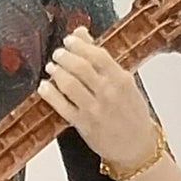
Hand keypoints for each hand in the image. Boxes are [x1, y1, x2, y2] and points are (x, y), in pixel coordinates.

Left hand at [37, 28, 159, 170]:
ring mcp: (95, 109)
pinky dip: (50, 94)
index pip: (98, 55)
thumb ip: (102, 59)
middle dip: (64, 57)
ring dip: (56, 73)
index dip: (79, 45)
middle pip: (80, 67)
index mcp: (121, 79)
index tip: (69, 40)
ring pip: (69, 85)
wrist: (136, 146)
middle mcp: (108, 93)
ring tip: (51, 68)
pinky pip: (62, 106)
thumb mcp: (124, 83)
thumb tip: (82, 33)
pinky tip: (44, 87)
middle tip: (58, 54)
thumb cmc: (131, 113)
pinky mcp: (83, 124)